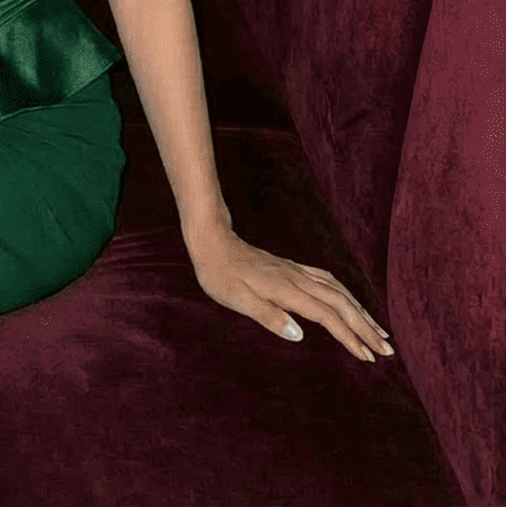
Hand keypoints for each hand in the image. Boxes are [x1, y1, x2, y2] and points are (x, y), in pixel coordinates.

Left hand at [189, 226, 393, 362]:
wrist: (212, 241)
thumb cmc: (220, 274)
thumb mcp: (236, 299)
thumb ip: (268, 316)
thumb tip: (300, 335)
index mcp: (286, 290)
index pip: (326, 317)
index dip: (349, 337)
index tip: (368, 357)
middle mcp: (297, 279)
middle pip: (341, 304)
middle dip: (366, 327)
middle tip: (387, 351)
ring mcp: (296, 271)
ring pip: (338, 291)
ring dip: (361, 311)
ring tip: (379, 331)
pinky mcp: (292, 268)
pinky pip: (328, 281)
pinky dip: (346, 294)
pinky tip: (351, 302)